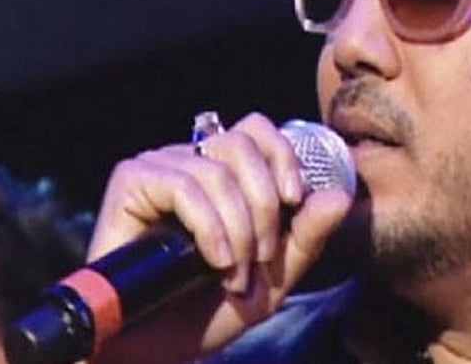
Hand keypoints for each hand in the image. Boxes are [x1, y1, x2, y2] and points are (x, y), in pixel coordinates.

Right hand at [86, 113, 352, 363]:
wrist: (154, 351)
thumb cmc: (209, 311)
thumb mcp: (275, 277)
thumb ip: (307, 236)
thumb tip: (340, 196)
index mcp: (224, 171)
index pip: (258, 129)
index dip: (282, 156)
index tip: (294, 200)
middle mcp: (190, 161)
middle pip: (242, 143)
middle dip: (265, 204)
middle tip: (261, 256)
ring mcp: (158, 168)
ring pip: (218, 170)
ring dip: (238, 227)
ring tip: (234, 272)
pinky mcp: (131, 183)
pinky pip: (184, 186)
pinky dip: (209, 226)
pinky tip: (214, 261)